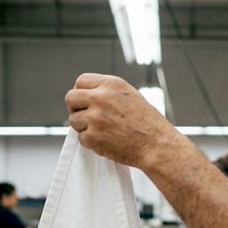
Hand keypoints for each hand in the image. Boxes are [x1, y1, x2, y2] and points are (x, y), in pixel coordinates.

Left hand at [64, 73, 181, 168]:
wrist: (157, 145)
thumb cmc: (148, 123)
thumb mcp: (130, 96)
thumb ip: (107, 92)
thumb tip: (87, 97)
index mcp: (111, 84)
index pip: (81, 81)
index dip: (81, 92)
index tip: (85, 101)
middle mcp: (100, 98)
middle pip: (70, 98)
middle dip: (76, 108)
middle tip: (86, 116)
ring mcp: (95, 118)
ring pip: (73, 120)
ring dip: (83, 127)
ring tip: (104, 131)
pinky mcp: (92, 137)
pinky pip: (81, 138)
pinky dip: (91, 142)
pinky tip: (107, 141)